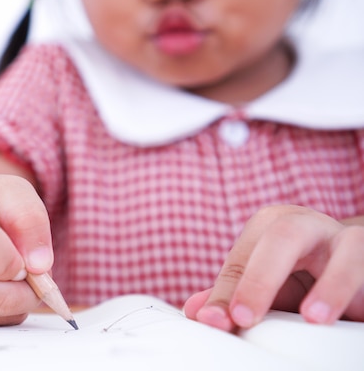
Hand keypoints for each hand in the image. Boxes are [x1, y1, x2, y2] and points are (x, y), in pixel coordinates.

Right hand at [0, 174, 53, 325]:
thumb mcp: (12, 191)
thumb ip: (29, 217)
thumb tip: (39, 265)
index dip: (13, 260)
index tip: (22, 255)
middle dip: (30, 285)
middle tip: (31, 261)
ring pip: (0, 314)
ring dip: (22, 296)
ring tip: (16, 266)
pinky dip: (10, 307)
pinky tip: (2, 280)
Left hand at [184, 205, 363, 330]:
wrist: (350, 267)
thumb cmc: (300, 274)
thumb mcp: (264, 287)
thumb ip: (231, 295)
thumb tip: (196, 312)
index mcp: (268, 226)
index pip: (241, 258)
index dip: (226, 291)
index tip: (215, 321)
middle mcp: (305, 224)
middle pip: (282, 236)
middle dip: (260, 278)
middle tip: (244, 318)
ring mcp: (344, 238)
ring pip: (344, 247)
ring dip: (330, 285)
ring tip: (313, 317)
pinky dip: (354, 289)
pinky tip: (351, 313)